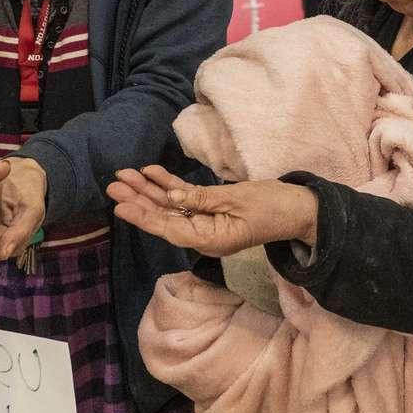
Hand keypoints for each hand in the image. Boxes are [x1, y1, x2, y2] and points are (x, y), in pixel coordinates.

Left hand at [108, 165, 317, 257]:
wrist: (299, 208)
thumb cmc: (273, 206)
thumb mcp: (238, 200)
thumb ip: (203, 200)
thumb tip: (171, 198)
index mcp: (210, 239)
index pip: (169, 228)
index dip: (143, 217)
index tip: (120, 206)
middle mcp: (203, 235)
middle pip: (164, 218)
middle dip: (139, 200)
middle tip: (113, 185)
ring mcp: (206, 223)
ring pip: (171, 207)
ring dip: (149, 191)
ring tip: (125, 175)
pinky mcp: (212, 210)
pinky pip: (186, 199)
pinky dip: (169, 186)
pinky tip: (152, 173)